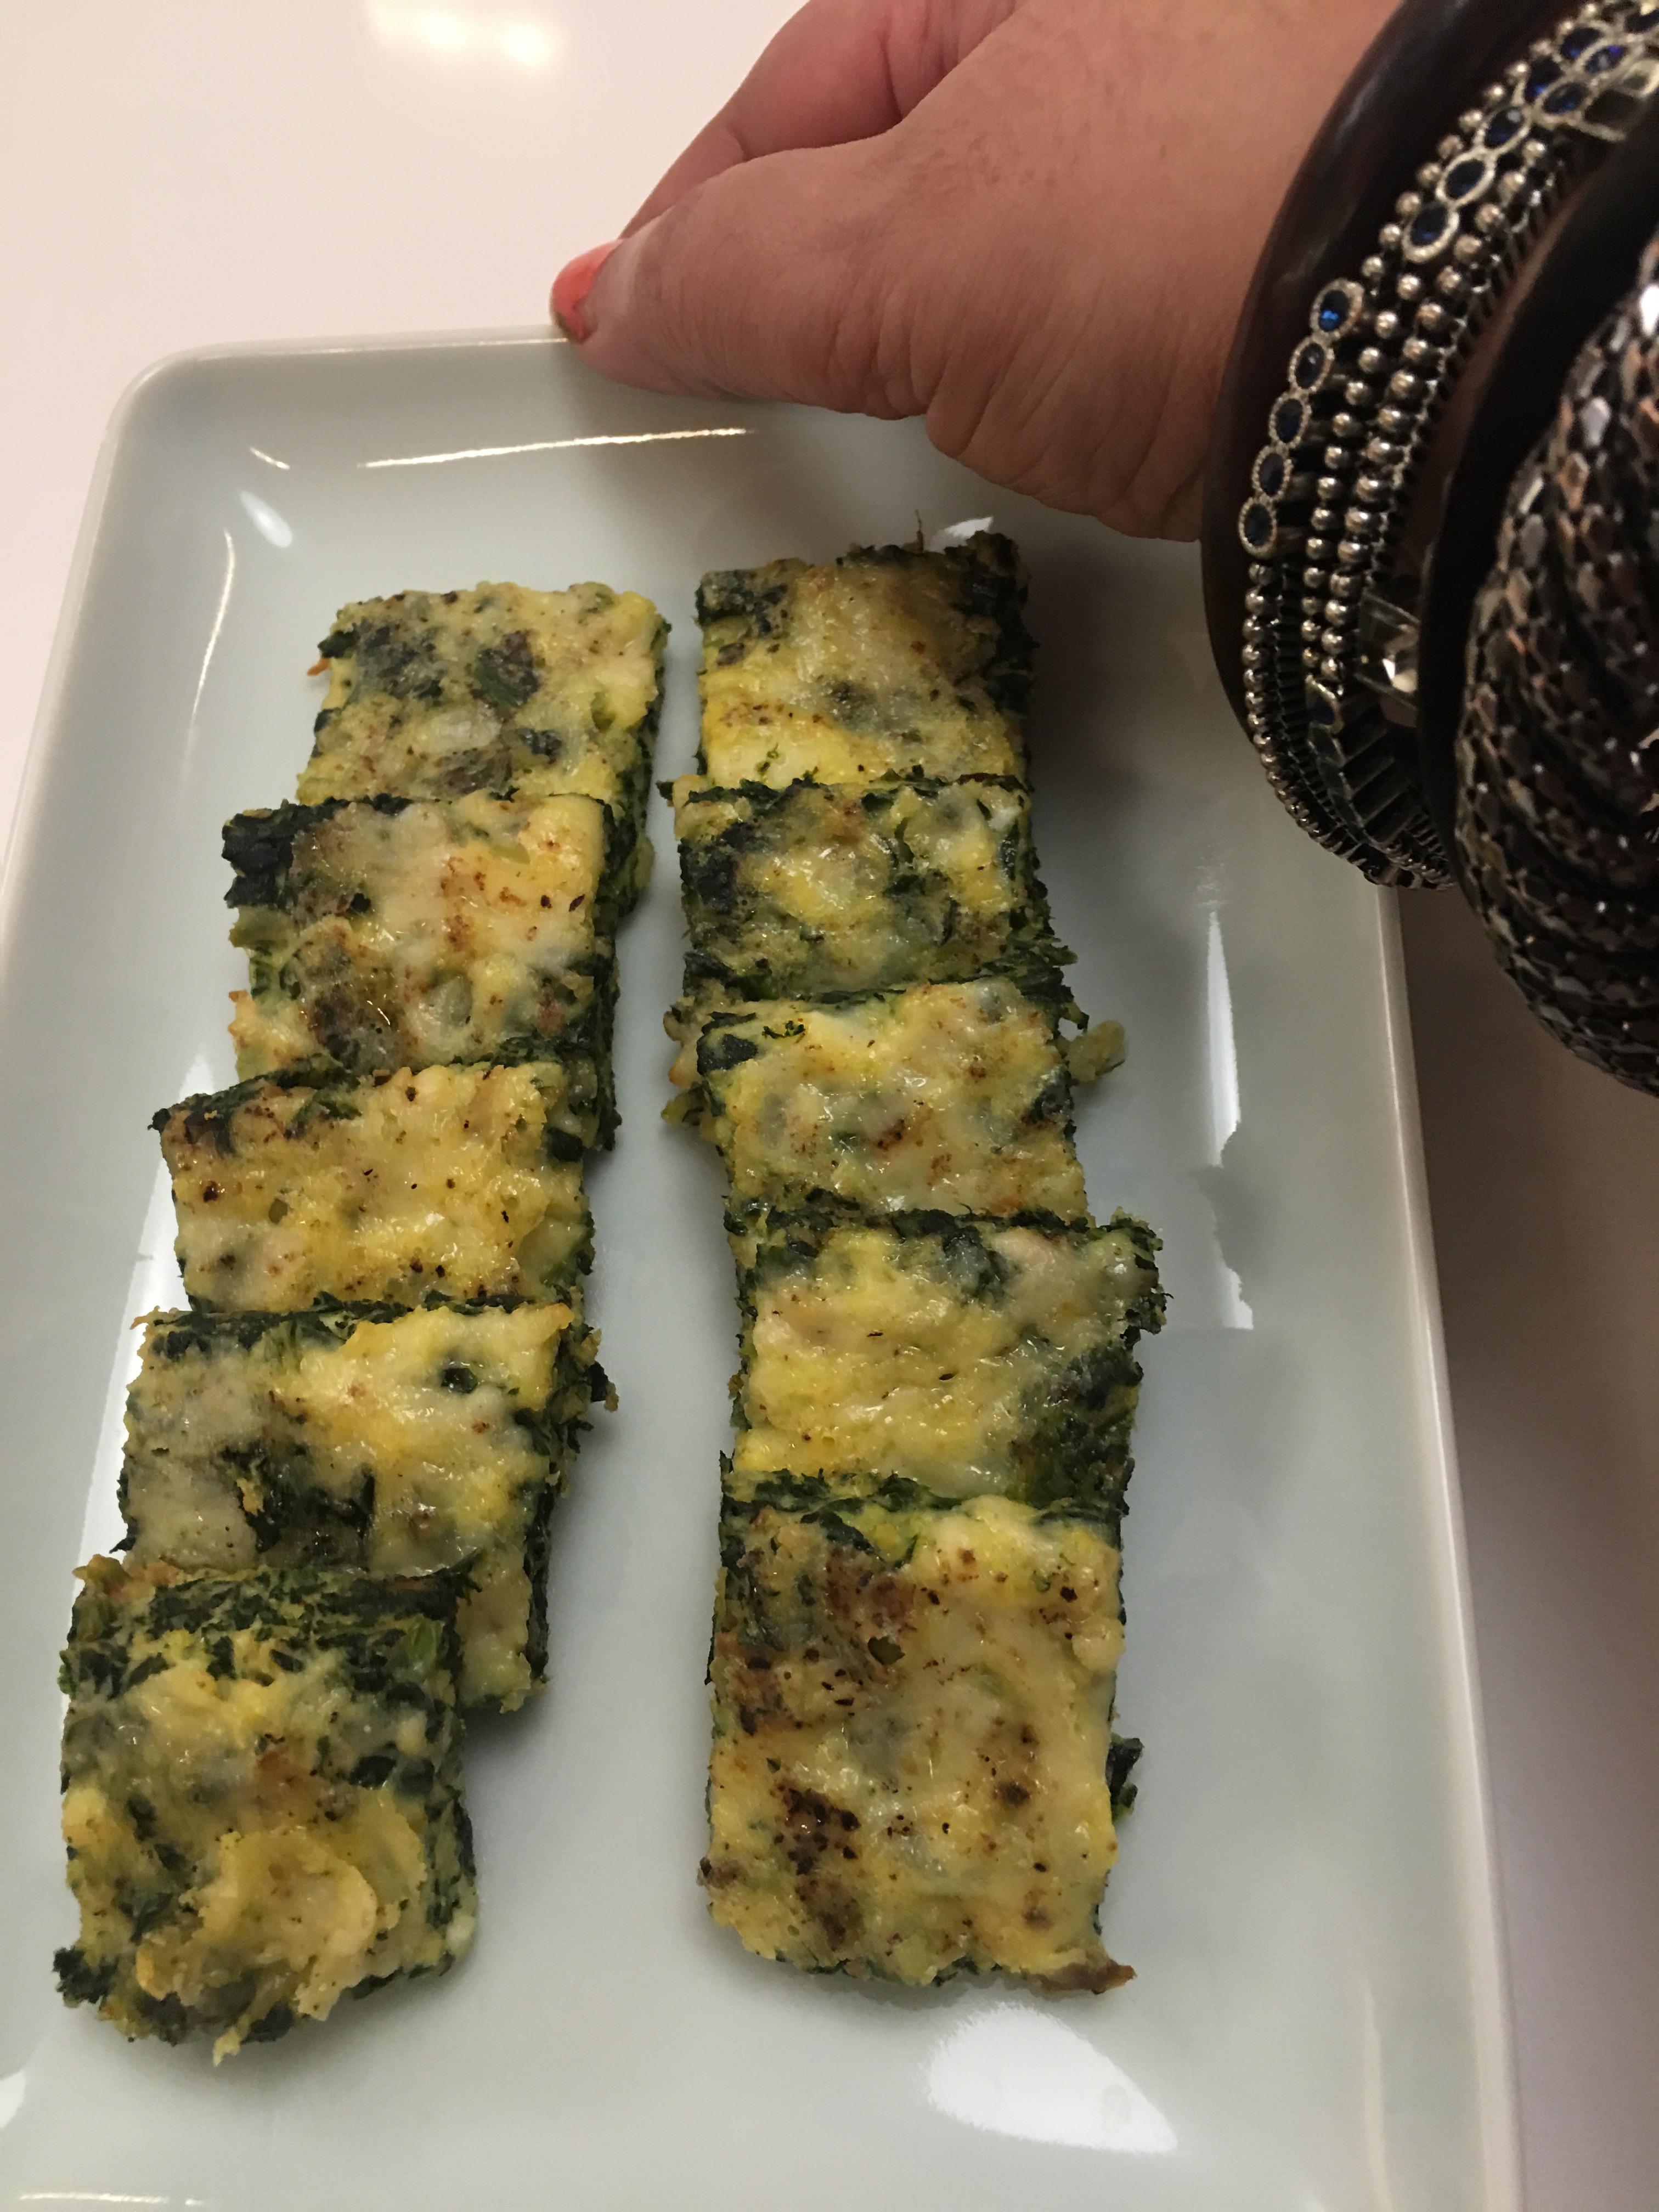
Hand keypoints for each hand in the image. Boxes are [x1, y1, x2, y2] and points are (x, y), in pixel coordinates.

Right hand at [551, 0, 1393, 537]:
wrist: (1470, 332)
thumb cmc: (1180, 241)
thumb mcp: (918, 255)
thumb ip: (748, 270)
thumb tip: (619, 296)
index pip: (804, 88)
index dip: (697, 214)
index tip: (617, 318)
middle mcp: (1131, 30)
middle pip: (912, 151)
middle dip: (819, 268)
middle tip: (745, 377)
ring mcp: (1230, 119)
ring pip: (1022, 223)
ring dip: (944, 317)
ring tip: (903, 406)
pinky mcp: (1303, 232)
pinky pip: (1126, 280)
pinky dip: (1061, 346)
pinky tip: (1059, 398)